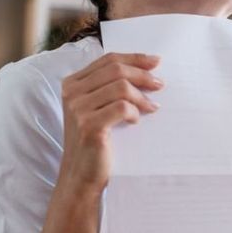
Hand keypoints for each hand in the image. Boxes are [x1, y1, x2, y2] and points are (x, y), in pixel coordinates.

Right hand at [59, 53, 161, 191]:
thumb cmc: (96, 139)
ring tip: (151, 108)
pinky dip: (134, 112)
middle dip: (143, 75)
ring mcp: (78, 109)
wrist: (82, 174)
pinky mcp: (89, 125)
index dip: (134, 58)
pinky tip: (135, 121)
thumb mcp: (100, 107)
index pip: (108, 60)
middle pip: (116, 70)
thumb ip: (112, 86)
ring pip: (121, 87)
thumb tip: (150, 67)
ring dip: (141, 97)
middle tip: (160, 85)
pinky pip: (122, 107)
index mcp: (72, 83)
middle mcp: (72, 93)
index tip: (156, 61)